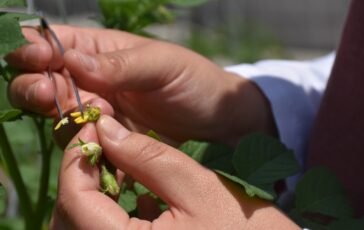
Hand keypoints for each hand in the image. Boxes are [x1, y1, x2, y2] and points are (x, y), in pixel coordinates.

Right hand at [7, 25, 275, 144]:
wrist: (218, 122)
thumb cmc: (195, 82)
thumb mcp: (162, 65)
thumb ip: (120, 64)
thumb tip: (71, 60)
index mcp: (100, 50)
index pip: (53, 43)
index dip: (36, 50)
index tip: (38, 61)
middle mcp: (92, 79)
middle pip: (42, 80)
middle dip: (37, 87)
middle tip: (52, 95)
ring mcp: (98, 111)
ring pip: (56, 114)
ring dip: (61, 116)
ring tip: (93, 115)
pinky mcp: (108, 139)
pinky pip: (80, 141)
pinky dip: (80, 143)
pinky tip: (96, 141)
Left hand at [51, 115, 296, 228]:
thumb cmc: (244, 227)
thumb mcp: (197, 185)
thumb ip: (147, 156)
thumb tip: (105, 128)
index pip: (75, 201)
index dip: (78, 158)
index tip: (93, 126)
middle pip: (70, 217)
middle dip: (80, 175)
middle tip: (102, 141)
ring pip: (80, 227)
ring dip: (89, 192)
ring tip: (115, 160)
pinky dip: (104, 209)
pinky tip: (129, 187)